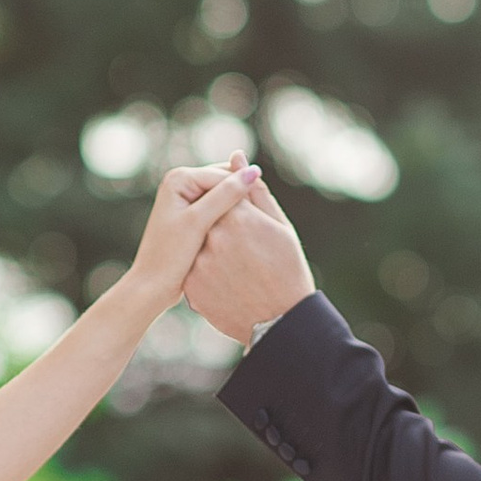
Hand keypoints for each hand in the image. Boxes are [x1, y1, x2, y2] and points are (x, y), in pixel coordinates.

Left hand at [124, 160, 254, 315]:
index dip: (247, 192)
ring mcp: (184, 202)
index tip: (267, 214)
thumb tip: (254, 171)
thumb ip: (225, 195)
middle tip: (264, 223)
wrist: (151, 288)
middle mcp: (180, 185)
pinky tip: (242, 242)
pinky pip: (217, 215)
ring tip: (256, 234)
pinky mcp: (189, 219)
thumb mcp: (199, 223)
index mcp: (179, 178)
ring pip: (223, 202)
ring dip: (238, 215)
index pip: (225, 175)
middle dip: (242, 202)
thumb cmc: (171, 257)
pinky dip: (229, 226)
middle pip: (224, 186)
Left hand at [188, 175, 316, 344]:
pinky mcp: (193, 284)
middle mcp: (214, 236)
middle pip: (211, 216)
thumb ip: (253, 190)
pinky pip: (197, 266)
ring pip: (202, 242)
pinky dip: (209, 269)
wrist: (280, 323)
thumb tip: (237, 156)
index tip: (248, 219)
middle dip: (224, 224)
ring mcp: (200, 262)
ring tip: (240, 264)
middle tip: (246, 244)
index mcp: (237, 217)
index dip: (237, 203)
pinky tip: (230, 279)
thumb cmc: (287, 270)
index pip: (225, 191)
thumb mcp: (277, 226)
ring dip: (215, 246)